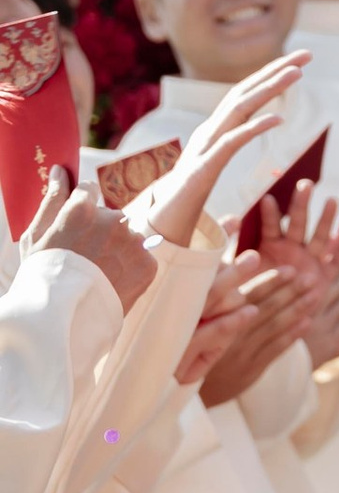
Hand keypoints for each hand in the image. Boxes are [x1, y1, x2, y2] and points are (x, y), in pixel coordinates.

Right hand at [23, 169, 153, 314]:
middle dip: (99, 231)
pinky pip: (140, 257)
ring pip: (126, 236)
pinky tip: (111, 282)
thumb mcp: (36, 235)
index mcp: (82, 208)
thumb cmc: (43, 275)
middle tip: (83, 258)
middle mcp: (113, 220)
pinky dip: (129, 268)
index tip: (75, 225)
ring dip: (116, 249)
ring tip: (96, 273)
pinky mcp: (148, 263)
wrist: (65, 322)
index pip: (88, 190)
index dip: (80, 208)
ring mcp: (133, 242)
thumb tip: (61, 170)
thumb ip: (52, 199)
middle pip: (109, 216)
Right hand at [137, 54, 305, 249]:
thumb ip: (231, 143)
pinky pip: (230, 144)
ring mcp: (204, 148)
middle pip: (243, 92)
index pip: (244, 94)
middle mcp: (209, 132)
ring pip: (238, 110)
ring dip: (268, 89)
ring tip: (297, 75)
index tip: (299, 62)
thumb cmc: (187, 197)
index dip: (269, 75)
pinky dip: (254, 129)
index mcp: (214, 130)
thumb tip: (254, 126)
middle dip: (275, 70)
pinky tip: (279, 119)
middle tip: (307, 55)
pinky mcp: (202, 170)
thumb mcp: (213, 164)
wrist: (157, 225)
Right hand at [177, 259, 301, 401]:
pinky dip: (291, 335)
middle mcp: (227, 334)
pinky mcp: (249, 368)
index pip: (244, 296)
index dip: (268, 282)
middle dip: (288, 291)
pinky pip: (274, 350)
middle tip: (309, 277)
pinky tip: (307, 322)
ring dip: (295, 309)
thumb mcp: (196, 318)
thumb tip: (228, 264)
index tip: (290, 270)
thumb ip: (213, 295)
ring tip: (315, 294)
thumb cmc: (193, 341)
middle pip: (262, 308)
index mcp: (213, 317)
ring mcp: (240, 352)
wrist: (186, 385)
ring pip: (272, 327)